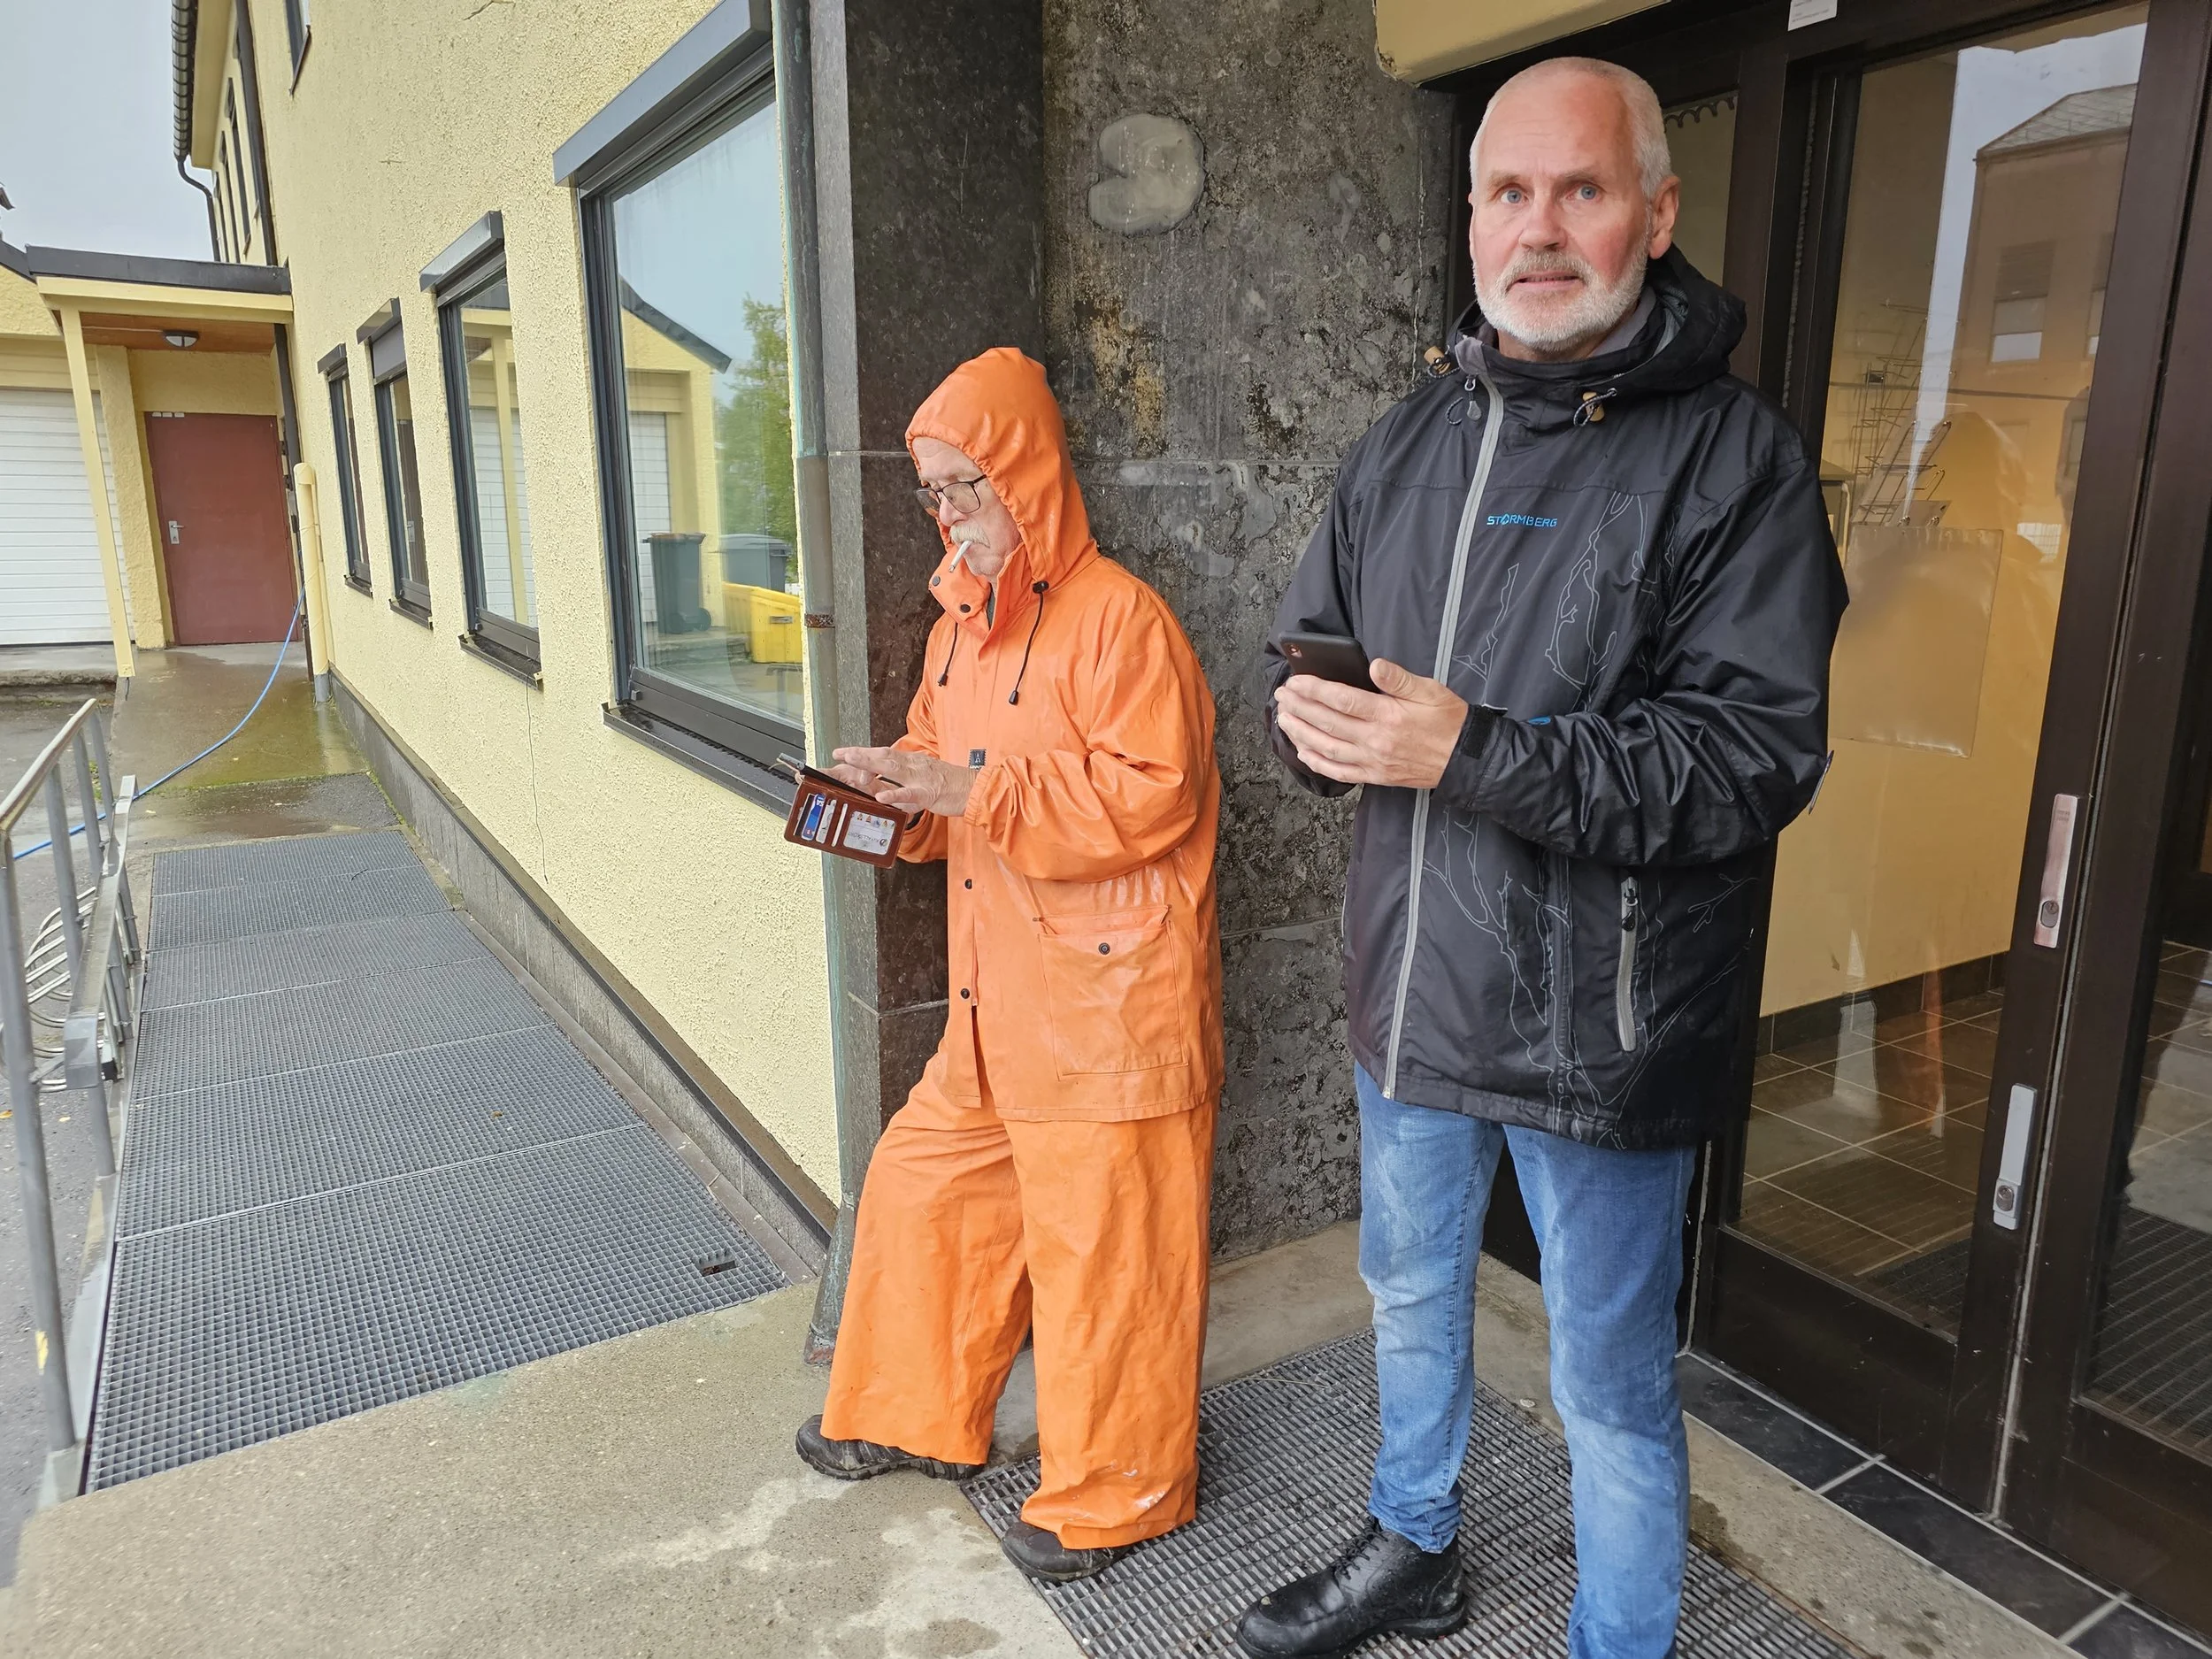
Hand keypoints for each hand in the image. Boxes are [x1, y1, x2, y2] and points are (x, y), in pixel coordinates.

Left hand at [829, 745, 976, 816]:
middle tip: (840, 753)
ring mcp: (921, 778)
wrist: (976, 788)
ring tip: (852, 762)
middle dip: (860, 754)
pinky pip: (909, 794)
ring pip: (892, 769)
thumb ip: (903, 781)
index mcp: (912, 761)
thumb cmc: (951, 785)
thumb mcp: (924, 777)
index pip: (883, 754)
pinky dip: (893, 794)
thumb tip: (883, 786)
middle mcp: (914, 765)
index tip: (844, 752)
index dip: (862, 752)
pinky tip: (880, 795)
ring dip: (870, 765)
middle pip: (883, 756)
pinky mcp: (929, 793)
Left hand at [1273, 660, 1467, 788]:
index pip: (1341, 700)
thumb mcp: (1430, 691)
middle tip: (1282, 696)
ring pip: (1326, 748)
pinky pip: (1338, 772)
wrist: (1464, 759)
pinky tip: (1302, 751)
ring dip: (1300, 733)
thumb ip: (1399, 679)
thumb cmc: (1448, 721)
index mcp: (1388, 716)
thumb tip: (1376, 665)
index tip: (1295, 682)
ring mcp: (1372, 761)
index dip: (1314, 690)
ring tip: (1284, 719)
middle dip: (1300, 708)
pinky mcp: (1374, 776)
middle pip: (1327, 723)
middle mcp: (1375, 741)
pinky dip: (1316, 762)